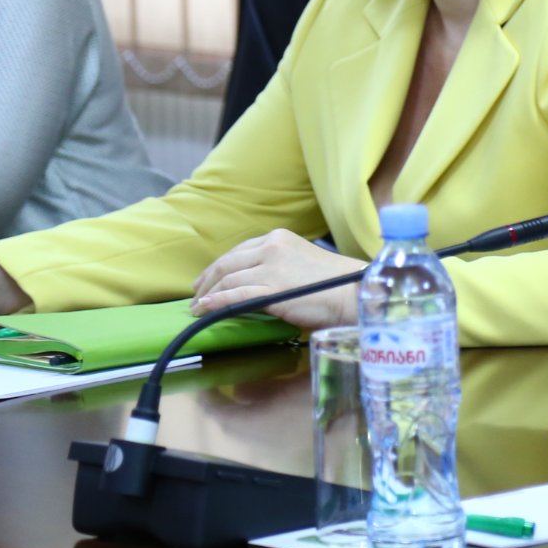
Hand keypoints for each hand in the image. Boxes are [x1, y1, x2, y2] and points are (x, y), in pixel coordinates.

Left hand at [189, 229, 363, 330]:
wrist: (352, 291)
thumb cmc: (333, 283)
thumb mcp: (300, 262)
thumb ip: (277, 266)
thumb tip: (256, 282)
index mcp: (278, 238)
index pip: (239, 250)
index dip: (218, 266)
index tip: (207, 279)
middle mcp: (271, 247)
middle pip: (227, 263)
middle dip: (207, 280)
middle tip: (194, 294)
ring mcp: (270, 267)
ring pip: (227, 279)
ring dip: (206, 294)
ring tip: (196, 307)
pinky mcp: (271, 288)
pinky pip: (233, 295)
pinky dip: (214, 302)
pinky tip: (204, 309)